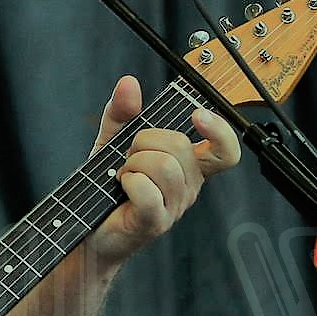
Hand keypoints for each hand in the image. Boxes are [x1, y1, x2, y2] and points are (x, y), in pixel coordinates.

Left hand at [87, 75, 240, 266]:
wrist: (91, 231)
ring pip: (164, 165)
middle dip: (145, 142)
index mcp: (189, 166)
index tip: (199, 114)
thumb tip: (129, 83)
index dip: (220, 130)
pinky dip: (128, 182)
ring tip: (125, 175)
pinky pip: (146, 190)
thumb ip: (123, 112)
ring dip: (134, 164)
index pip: (225, 149)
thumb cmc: (108, 190)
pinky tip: (122, 188)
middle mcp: (188, 186)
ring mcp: (174, 207)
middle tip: (129, 158)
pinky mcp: (156, 222)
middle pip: (181, 146)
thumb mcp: (113, 142)